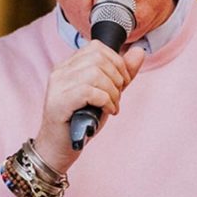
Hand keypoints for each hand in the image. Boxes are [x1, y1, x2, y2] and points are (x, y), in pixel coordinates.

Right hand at [33, 41, 144, 172]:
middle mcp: (60, 71)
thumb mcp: (106, 94)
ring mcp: (57, 86)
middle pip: (97, 58)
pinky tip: (107, 111)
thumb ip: (122, 74)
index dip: (116, 62)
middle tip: (117, 97)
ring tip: (112, 106)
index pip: (96, 47)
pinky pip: (88, 91)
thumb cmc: (81, 122)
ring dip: (111, 91)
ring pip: (94, 73)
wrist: (59, 149)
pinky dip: (105, 101)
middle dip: (116, 77)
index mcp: (69, 66)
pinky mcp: (58, 102)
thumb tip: (139, 51)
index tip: (122, 83)